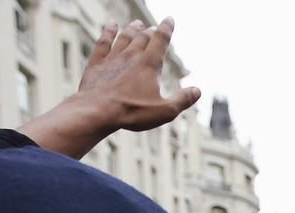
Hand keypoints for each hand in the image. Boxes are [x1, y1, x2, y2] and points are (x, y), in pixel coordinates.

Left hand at [76, 19, 199, 131]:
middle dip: (150, 31)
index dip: (167, 28)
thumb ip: (182, 100)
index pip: (161, 39)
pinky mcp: (97, 63)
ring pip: (125, 36)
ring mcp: (113, 58)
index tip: (169, 19)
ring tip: (137, 23)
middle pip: (143, 36)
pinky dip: (109, 32)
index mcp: (149, 64)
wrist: (97, 111)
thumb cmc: (132, 112)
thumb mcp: (164, 111)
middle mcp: (132, 55)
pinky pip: (104, 42)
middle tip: (154, 28)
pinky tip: (111, 25)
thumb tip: (197, 91)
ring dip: (132, 29)